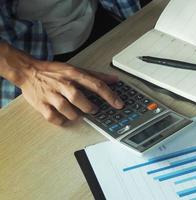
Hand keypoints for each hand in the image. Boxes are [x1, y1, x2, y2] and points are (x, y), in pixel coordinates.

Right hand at [0, 43, 123, 124]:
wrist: (28, 71)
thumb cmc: (54, 71)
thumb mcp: (76, 69)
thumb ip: (96, 75)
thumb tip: (114, 79)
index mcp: (73, 74)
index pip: (96, 84)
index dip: (109, 95)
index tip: (119, 104)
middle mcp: (63, 84)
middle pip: (79, 98)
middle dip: (89, 107)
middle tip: (94, 110)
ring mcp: (51, 95)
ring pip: (67, 110)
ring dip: (76, 115)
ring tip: (79, 113)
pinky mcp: (41, 104)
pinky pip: (53, 118)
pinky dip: (61, 121)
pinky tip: (65, 118)